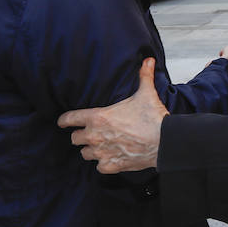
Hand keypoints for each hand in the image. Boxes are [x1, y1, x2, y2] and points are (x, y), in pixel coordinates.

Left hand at [58, 58, 165, 173]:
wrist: (164, 142)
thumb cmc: (152, 118)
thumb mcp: (146, 93)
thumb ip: (144, 76)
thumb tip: (148, 60)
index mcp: (97, 117)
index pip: (69, 119)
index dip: (64, 120)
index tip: (63, 122)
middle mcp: (95, 136)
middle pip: (75, 139)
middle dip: (81, 135)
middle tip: (89, 133)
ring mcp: (102, 152)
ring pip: (85, 153)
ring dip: (91, 150)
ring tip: (100, 146)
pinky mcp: (111, 165)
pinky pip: (99, 166)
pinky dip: (104, 163)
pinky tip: (111, 158)